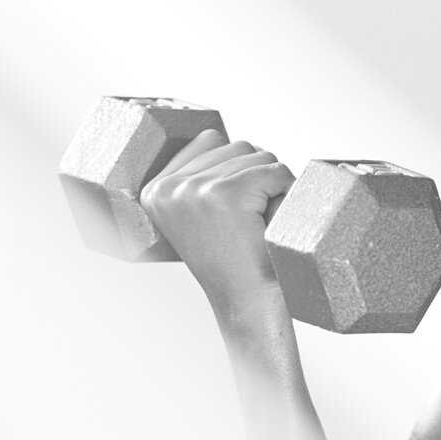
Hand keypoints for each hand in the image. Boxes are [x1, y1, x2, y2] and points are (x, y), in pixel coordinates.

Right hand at [140, 130, 293, 316]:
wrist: (247, 305)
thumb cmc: (233, 261)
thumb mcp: (198, 215)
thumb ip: (198, 174)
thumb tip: (215, 134)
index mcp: (154, 190)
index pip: (210, 138)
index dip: (236, 170)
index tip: (232, 212)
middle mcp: (167, 188)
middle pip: (236, 144)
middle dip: (256, 178)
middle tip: (248, 223)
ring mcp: (194, 189)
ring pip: (258, 154)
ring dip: (271, 187)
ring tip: (258, 224)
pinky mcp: (226, 194)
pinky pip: (275, 171)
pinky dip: (286, 193)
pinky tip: (270, 224)